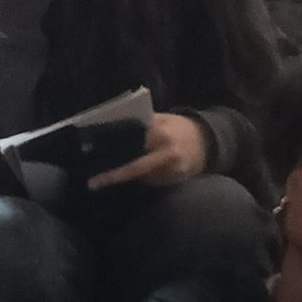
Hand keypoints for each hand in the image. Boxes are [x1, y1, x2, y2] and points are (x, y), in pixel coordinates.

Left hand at [87, 111, 210, 190]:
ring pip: (143, 178)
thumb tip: (112, 127)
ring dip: (124, 178)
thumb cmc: (178, 126)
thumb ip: (141, 124)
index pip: (132, 144)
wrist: (208, 141)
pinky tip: (128, 178)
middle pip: (135, 168)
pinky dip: (139, 180)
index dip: (114, 154)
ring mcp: (173, 170)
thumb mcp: (161, 119)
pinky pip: (152, 182)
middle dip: (114, 175)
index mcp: (160, 134)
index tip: (96, 161)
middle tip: (94, 182)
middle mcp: (167, 154)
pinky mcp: (176, 180)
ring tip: (105, 179)